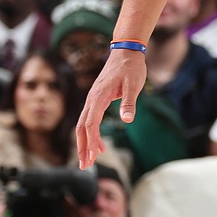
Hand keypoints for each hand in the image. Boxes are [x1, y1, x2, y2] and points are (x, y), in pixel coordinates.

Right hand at [76, 49, 144, 168]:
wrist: (126, 51)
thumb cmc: (131, 67)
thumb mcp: (134, 84)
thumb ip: (129, 102)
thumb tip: (127, 119)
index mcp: (98, 96)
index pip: (91, 124)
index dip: (90, 142)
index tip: (91, 157)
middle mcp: (92, 99)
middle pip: (81, 127)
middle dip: (82, 147)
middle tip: (84, 166)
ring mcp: (92, 99)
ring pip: (83, 124)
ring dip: (85, 143)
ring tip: (90, 160)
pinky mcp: (97, 99)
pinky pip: (90, 119)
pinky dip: (92, 134)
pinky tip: (100, 145)